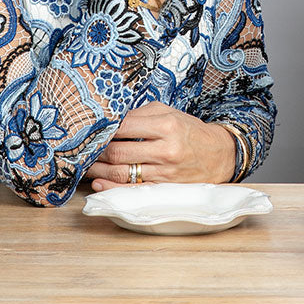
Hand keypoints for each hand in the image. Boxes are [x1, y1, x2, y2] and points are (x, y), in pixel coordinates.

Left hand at [85, 102, 238, 190]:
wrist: (219, 155)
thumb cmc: (190, 131)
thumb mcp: (170, 113)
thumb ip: (141, 113)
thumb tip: (112, 120)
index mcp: (167, 126)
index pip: (125, 126)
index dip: (104, 129)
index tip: (91, 130)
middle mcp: (166, 150)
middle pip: (119, 152)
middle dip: (97, 151)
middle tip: (83, 149)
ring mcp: (166, 172)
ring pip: (122, 173)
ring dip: (99, 170)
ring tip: (87, 165)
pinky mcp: (165, 188)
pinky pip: (133, 190)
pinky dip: (112, 188)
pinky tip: (99, 183)